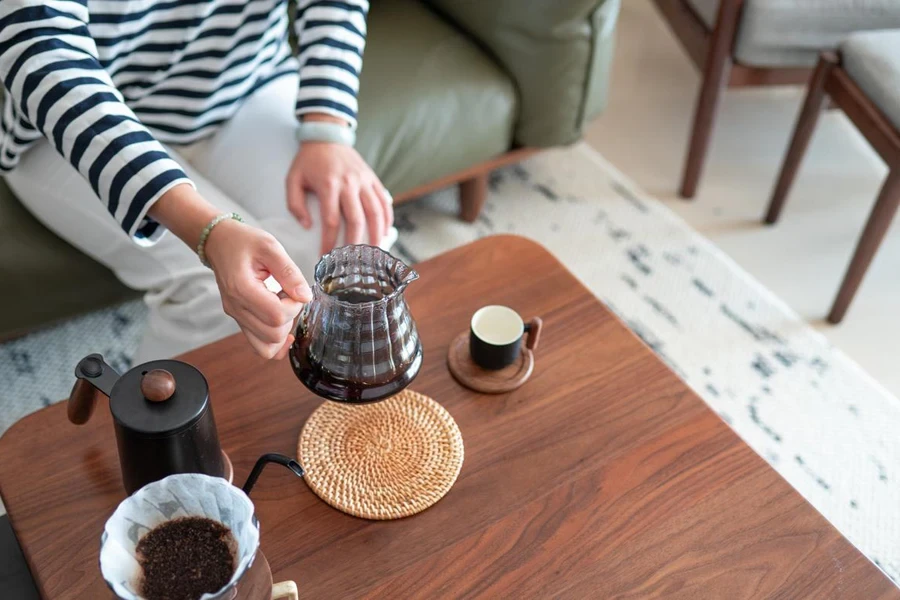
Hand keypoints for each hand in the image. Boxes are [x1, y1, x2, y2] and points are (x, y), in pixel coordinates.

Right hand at [204, 219, 311, 358]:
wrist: (219, 243)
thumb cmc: (243, 242)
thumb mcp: (270, 247)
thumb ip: (289, 272)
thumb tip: (305, 296)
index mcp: (241, 289)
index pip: (276, 316)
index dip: (294, 306)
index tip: (294, 290)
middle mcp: (236, 308)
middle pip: (273, 335)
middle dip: (290, 318)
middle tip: (289, 295)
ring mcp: (236, 317)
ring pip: (266, 347)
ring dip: (282, 330)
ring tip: (282, 306)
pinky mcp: (240, 320)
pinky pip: (259, 345)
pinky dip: (275, 341)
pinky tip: (283, 324)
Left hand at [286, 139, 392, 254]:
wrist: (327, 136)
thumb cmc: (308, 161)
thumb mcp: (293, 179)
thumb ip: (295, 204)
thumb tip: (306, 226)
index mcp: (329, 184)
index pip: (331, 220)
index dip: (328, 241)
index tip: (325, 256)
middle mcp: (350, 183)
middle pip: (356, 219)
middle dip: (355, 243)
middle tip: (352, 261)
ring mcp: (364, 181)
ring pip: (375, 212)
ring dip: (376, 234)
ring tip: (373, 252)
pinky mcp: (373, 179)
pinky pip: (384, 201)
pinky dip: (386, 218)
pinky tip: (385, 232)